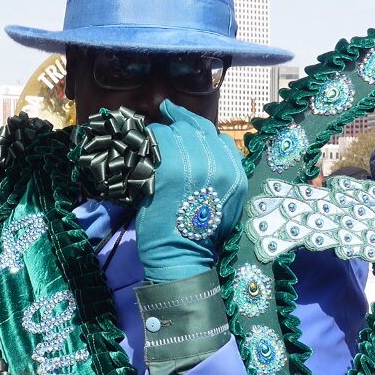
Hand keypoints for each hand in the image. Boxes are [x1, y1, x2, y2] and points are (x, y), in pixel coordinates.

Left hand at [135, 100, 246, 281]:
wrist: (182, 258)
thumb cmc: (201, 239)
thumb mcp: (227, 206)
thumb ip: (222, 175)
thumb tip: (205, 154)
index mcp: (235, 173)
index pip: (216, 136)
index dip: (197, 127)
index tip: (183, 121)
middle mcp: (219, 164)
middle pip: (196, 128)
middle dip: (178, 126)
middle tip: (164, 115)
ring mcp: (194, 164)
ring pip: (174, 131)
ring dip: (159, 134)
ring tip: (148, 141)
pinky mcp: (168, 168)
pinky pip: (154, 141)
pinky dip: (145, 143)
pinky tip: (139, 151)